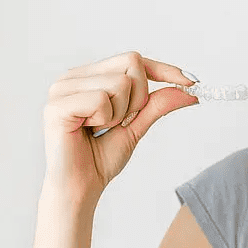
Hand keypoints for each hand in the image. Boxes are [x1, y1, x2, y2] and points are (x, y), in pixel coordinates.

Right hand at [42, 51, 198, 199]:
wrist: (80, 188)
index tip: (192, 81)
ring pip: (120, 82)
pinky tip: (88, 131)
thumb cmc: (101, 158)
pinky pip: (100, 99)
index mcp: (90, 77)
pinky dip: (105, 119)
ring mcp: (62, 88)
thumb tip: (189, 89)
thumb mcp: (137, 127)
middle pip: (131, 63)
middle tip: (120, 122)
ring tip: (100, 129)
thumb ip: (157, 105)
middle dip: (139, 98)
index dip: (164, 69)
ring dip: (121, 113)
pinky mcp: (56, 104)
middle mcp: (74, 76)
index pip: (133, 59)